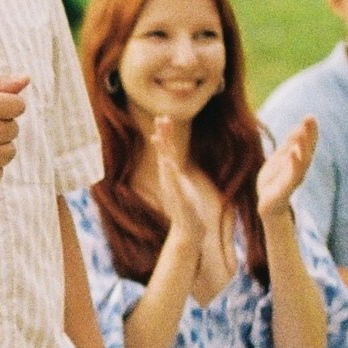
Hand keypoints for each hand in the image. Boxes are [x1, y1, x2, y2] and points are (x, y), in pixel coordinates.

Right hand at [149, 119, 217, 258]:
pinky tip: (167, 161)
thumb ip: (182, 178)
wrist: (188, 230)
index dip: (165, 135)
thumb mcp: (186, 188)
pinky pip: (172, 180)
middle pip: (165, 152)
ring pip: (165, 163)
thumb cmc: (189, 210)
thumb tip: (180, 169)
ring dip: (162, 149)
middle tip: (160, 117)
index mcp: (173, 174)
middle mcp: (170, 178)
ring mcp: (172, 186)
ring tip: (158, 135)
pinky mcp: (177, 196)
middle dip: (162, 135)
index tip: (163, 118)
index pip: (168, 150)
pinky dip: (169, 170)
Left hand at [256, 117, 317, 221]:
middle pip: (307, 150)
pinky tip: (293, 153)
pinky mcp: (285, 190)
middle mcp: (298, 169)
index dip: (310, 131)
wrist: (267, 206)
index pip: (306, 144)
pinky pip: (292, 177)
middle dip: (309, 134)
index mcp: (297, 162)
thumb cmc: (274, 181)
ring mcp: (293, 180)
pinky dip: (294, 165)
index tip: (310, 116)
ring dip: (303, 147)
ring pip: (302, 162)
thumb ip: (289, 145)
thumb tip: (298, 127)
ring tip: (302, 132)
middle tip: (310, 118)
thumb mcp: (280, 159)